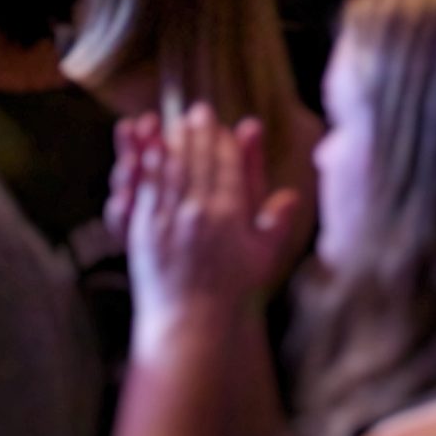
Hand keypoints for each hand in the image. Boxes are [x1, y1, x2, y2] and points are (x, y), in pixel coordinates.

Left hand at [120, 107, 301, 340]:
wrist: (192, 326)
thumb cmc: (234, 294)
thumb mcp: (264, 259)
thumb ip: (277, 223)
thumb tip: (290, 194)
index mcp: (229, 216)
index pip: (226, 166)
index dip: (224, 141)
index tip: (222, 123)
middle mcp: (198, 213)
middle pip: (197, 161)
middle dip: (198, 132)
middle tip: (198, 110)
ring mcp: (169, 221)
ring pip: (171, 170)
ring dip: (173, 142)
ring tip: (175, 122)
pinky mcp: (146, 231)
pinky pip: (148, 190)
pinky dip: (149, 166)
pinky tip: (150, 152)